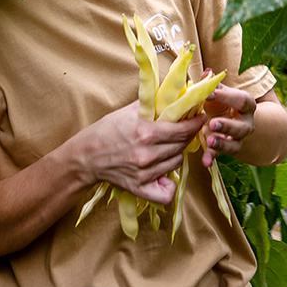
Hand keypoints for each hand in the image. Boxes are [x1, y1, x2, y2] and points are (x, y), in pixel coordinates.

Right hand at [75, 100, 206, 204]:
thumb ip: (151, 104)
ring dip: (177, 153)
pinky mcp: (140, 188)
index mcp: (146, 132)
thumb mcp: (128, 111)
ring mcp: (145, 173)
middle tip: (185, 129)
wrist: (86, 156)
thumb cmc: (107, 130)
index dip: (195, 123)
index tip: (200, 118)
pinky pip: (167, 192)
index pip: (182, 129)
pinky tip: (165, 172)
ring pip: (177, 163)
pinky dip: (169, 183)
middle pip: (182, 145)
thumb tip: (173, 94)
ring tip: (169, 146)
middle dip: (187, 135)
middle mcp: (147, 154)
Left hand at [200, 84, 256, 168]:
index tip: (209, 93)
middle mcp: (246, 123)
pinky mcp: (228, 150)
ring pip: (234, 144)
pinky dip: (212, 158)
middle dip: (226, 125)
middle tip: (212, 124)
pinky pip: (221, 155)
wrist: (232, 120)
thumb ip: (213, 85)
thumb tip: (207, 73)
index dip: (226, 96)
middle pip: (241, 126)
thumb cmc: (222, 102)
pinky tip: (205, 161)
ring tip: (209, 141)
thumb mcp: (220, 93)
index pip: (241, 100)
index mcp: (246, 105)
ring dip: (221, 144)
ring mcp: (238, 139)